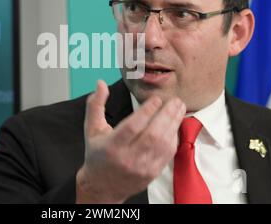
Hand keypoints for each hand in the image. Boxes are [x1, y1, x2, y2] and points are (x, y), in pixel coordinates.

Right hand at [76, 80, 185, 203]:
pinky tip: (175, 125)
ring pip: (162, 144)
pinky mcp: (152, 173)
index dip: (146, 112)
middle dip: (166, 115)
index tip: (156, 99)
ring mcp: (142, 167)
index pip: (132, 127)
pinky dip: (173, 137)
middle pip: (152, 135)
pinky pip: (167, 154)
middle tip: (174, 100)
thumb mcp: (91, 129)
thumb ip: (95, 105)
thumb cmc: (97, 154)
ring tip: (179, 109)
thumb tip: (101, 83)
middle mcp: (128, 158)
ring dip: (173, 124)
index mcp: (112, 146)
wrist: (102, 187)